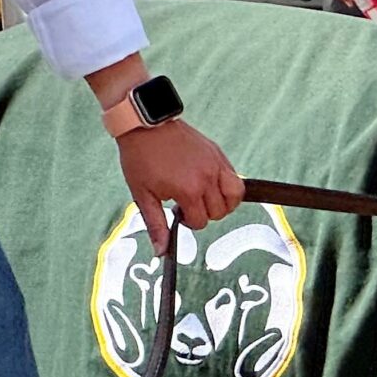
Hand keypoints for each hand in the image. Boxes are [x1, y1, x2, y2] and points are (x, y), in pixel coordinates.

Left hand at [117, 121, 244, 256]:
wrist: (146, 124)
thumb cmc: (140, 158)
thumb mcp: (142, 194)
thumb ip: (156, 224)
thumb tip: (161, 251)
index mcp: (188, 190)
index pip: (201, 221)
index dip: (189, 222)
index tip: (177, 212)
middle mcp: (207, 179)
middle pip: (219, 212)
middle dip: (204, 214)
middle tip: (188, 204)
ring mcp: (216, 165)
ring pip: (235, 197)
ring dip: (224, 204)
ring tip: (207, 199)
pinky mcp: (219, 155)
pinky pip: (235, 179)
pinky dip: (229, 188)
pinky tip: (213, 186)